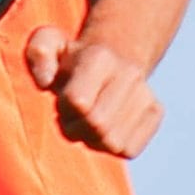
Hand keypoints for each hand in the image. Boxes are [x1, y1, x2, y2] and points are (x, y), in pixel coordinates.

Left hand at [24, 26, 163, 157]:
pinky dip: (112, 146)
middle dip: (76, 127)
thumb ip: (39, 54)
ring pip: (113, 142)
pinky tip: (106, 128)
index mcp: (99, 57)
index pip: (79, 102)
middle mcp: (129, 73)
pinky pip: (128, 149)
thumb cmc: (70, 59)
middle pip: (97, 125)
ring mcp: (146, 93)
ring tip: (89, 119)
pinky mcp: (156, 113)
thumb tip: (45, 82)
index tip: (63, 100)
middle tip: (74, 114)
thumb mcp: (47, 46)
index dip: (64, 109)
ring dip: (92, 139)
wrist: (111, 60)